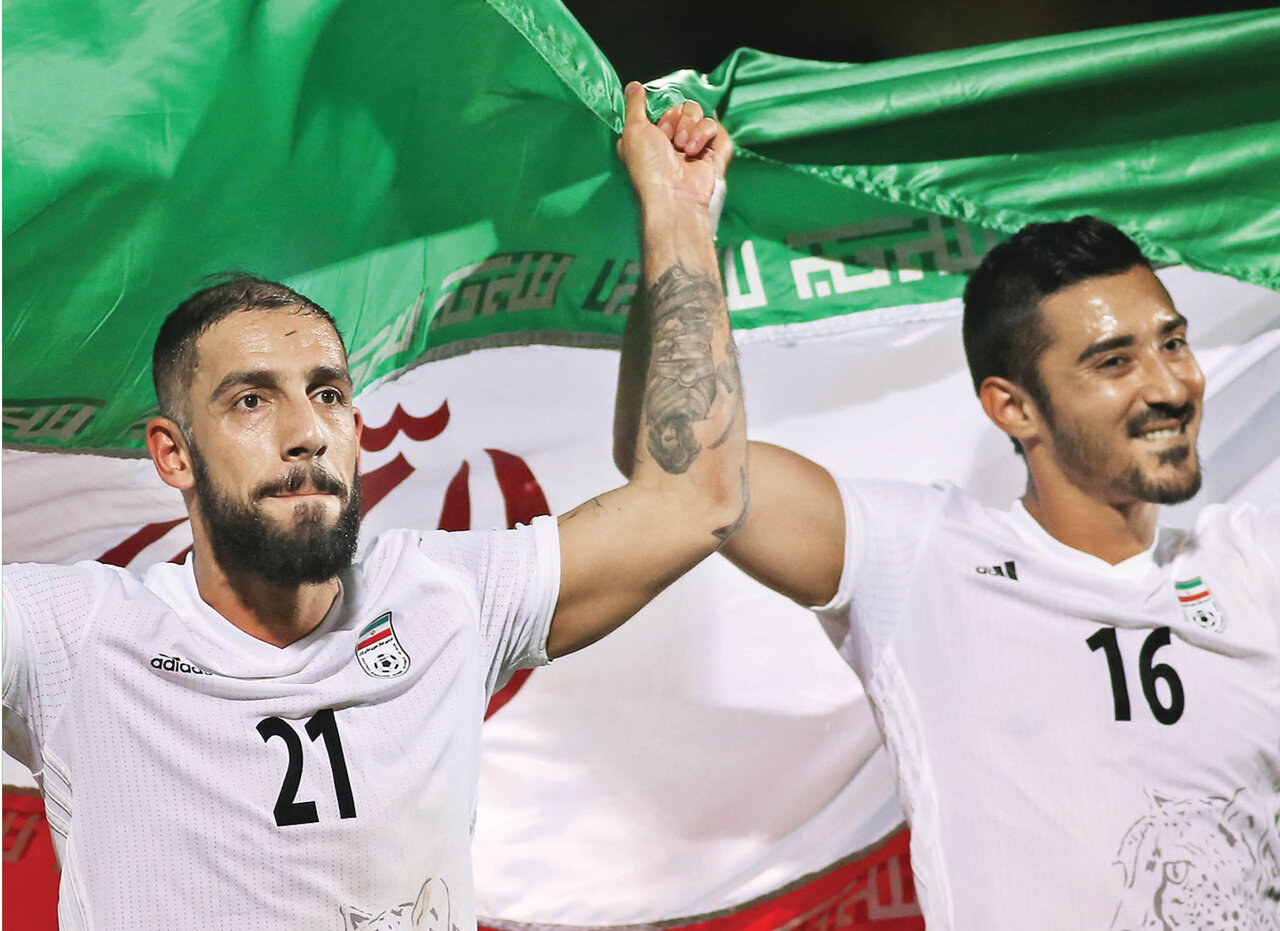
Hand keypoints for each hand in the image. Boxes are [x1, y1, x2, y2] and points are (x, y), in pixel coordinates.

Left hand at [617, 82, 732, 209]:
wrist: (674, 195)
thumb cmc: (649, 168)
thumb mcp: (633, 131)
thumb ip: (634, 105)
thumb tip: (633, 86)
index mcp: (647, 136)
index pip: (659, 106)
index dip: (659, 113)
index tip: (656, 128)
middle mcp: (667, 139)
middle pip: (679, 106)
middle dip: (675, 119)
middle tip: (669, 140)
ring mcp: (688, 144)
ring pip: (695, 112)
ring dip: (689, 127)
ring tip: (683, 148)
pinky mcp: (708, 149)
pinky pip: (711, 125)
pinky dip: (702, 135)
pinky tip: (694, 152)